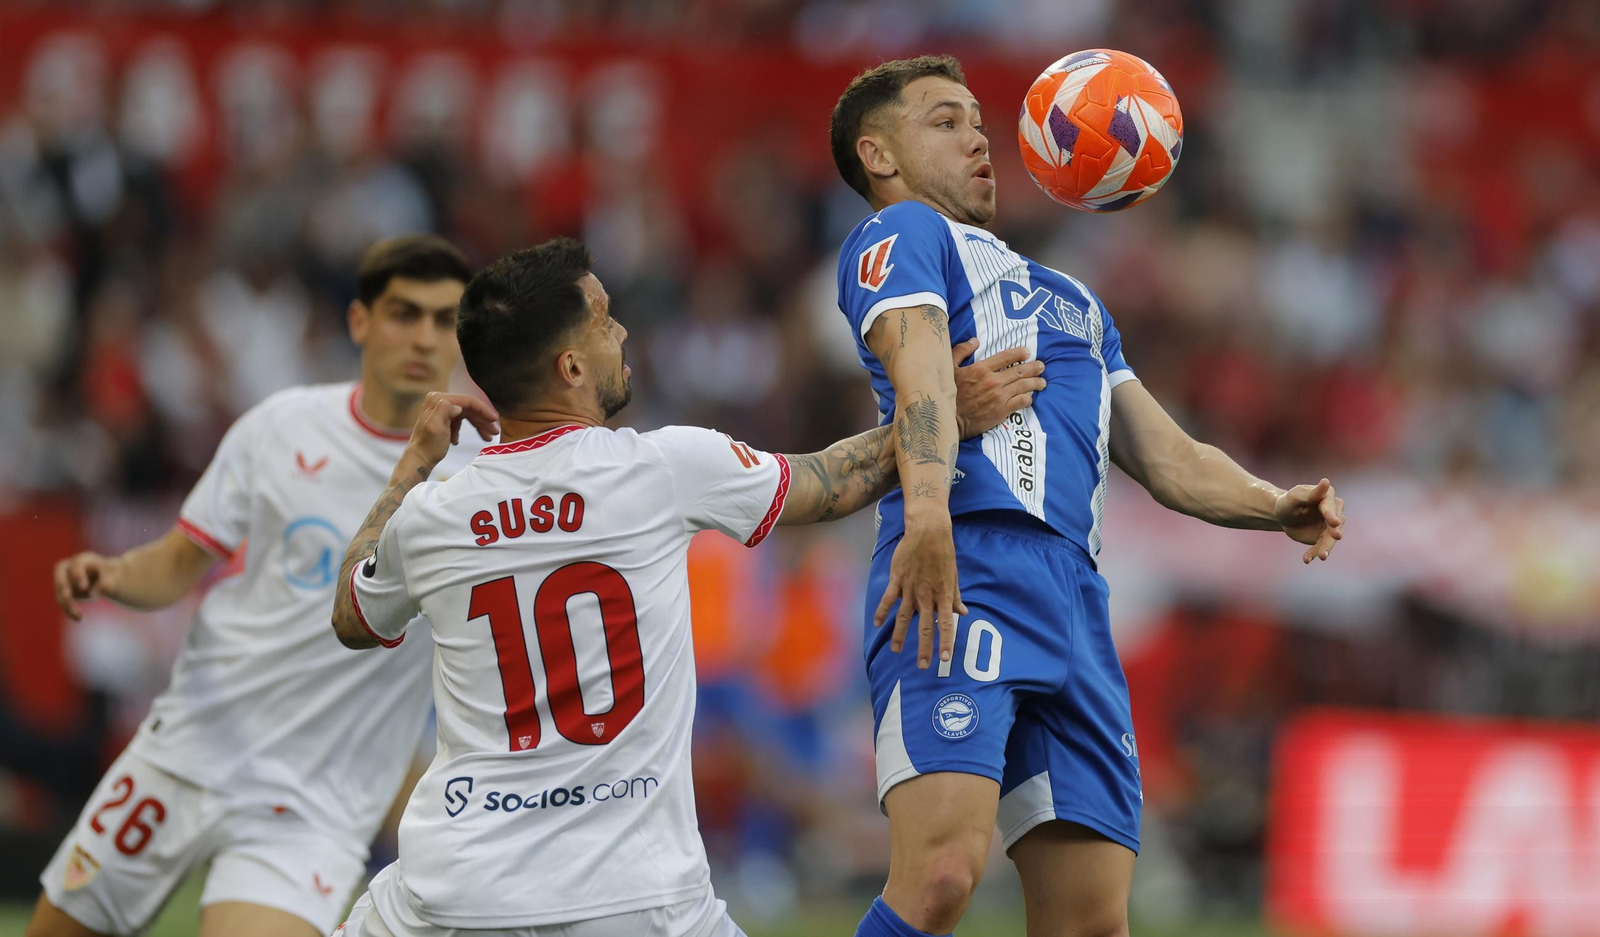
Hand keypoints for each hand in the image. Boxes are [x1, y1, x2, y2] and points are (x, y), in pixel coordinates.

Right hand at [53, 552, 122, 620]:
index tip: (84, 587)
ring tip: (79, 616)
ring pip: (60, 590)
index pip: (77, 564)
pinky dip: (69, 610)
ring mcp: (64, 578)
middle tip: (67, 596)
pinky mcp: (63, 590)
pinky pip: (62, 601)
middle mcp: (71, 566)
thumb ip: (108, 582)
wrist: (107, 579)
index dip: (78, 575)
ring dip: (66, 603)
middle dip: (62, 584)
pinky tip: (79, 618)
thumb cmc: (110, 575)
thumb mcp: (114, 577)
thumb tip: (98, 591)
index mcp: (85, 560)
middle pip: (60, 572)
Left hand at [404, 392, 499, 469]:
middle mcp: (439, 400)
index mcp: (438, 399)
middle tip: (495, 431)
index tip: (495, 420)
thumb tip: (458, 406)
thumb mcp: (435, 427)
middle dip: (483, 419)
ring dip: (478, 425)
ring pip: (467, 414)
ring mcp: (442, 409)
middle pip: (469, 408)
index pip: (467, 400)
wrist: (419, 458)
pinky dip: (464, 430)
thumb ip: (444, 410)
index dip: (483, 409)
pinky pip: (461, 421)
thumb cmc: (428, 445)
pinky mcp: (444, 418)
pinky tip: (458, 442)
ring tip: (488, 437)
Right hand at [873, 522, 967, 668]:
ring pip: (903, 617)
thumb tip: (962, 612)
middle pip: (925, 626)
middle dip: (924, 648)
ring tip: (896, 651)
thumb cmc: (944, 552)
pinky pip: (888, 599)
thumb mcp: (953, 575)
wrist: (928, 531)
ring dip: (900, 635)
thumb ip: (955, 596)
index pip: (946, 624)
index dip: (945, 642)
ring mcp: (910, 588)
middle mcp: (926, 595)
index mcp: (942, 595)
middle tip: (923, 666)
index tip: (944, 658)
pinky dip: (882, 611)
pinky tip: (877, 624)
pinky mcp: (897, 579)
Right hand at [953, 339, 1045, 438]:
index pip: (1006, 357)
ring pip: (1023, 386)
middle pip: (1019, 371)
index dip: (1019, 353)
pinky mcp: (1001, 411)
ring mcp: (999, 396)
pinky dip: (1028, 398)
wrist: (947, 419)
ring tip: (1042, 382)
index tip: (1027, 352)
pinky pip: (1020, 402)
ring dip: (1035, 383)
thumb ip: (961, 351)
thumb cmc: (946, 393)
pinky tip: (1030, 398)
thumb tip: (975, 341)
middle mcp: (993, 381)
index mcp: (981, 368)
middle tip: (1041, 366)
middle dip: (1033, 367)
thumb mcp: (949, 367)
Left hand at [1275, 478, 1345, 562]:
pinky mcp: (1324, 538)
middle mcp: (1334, 511)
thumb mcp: (1295, 496)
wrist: (1282, 516)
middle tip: (1336, 537)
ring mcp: (1331, 526)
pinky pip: (1322, 547)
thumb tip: (1326, 481)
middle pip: (1337, 522)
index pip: (1331, 506)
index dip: (1331, 514)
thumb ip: (1311, 493)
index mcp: (1327, 497)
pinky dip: (1315, 553)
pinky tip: (1307, 559)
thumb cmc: (1288, 502)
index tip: (1333, 522)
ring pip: (1332, 537)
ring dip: (1327, 547)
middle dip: (1335, 531)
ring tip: (1321, 556)